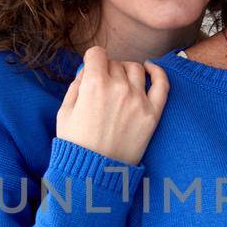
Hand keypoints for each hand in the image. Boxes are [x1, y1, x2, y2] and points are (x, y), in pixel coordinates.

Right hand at [56, 45, 168, 165]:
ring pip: (135, 68)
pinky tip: (150, 68)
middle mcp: (118, 88)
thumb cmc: (76, 143)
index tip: (92, 69)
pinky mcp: (152, 113)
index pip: (97, 54)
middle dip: (107, 70)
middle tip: (103, 86)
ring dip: (126, 71)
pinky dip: (157, 72)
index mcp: (94, 84)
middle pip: (115, 63)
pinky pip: (162, 83)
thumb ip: (76, 85)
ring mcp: (138, 100)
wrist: (95, 172)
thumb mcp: (64, 111)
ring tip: (121, 82)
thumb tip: (86, 70)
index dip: (92, 61)